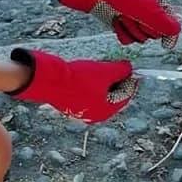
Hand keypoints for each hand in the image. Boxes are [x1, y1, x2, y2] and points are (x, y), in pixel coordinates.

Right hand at [7, 48, 136, 123]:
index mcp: (104, 112)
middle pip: (112, 96)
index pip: (125, 96)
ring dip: (102, 81)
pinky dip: (90, 83)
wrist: (50, 79)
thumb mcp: (105, 72)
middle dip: (115, 80)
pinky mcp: (69, 102)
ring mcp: (80, 109)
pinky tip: (87, 72)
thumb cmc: (78, 79)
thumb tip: (129, 68)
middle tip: (116, 67)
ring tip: (100, 68)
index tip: (131, 70)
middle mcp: (92, 115)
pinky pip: (86, 92)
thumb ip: (121, 70)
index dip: (130, 81)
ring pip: (99, 93)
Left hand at [59, 0, 180, 45]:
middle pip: (155, 34)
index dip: (169, 34)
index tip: (167, 45)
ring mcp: (135, 19)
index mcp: (158, 5)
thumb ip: (166, 23)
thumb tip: (176, 32)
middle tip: (136, 19)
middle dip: (145, 30)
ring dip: (132, 30)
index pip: (171, 24)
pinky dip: (122, 33)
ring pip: (140, 38)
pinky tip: (117, 23)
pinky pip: (127, 39)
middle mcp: (148, 13)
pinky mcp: (123, 25)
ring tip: (124, 18)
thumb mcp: (150, 12)